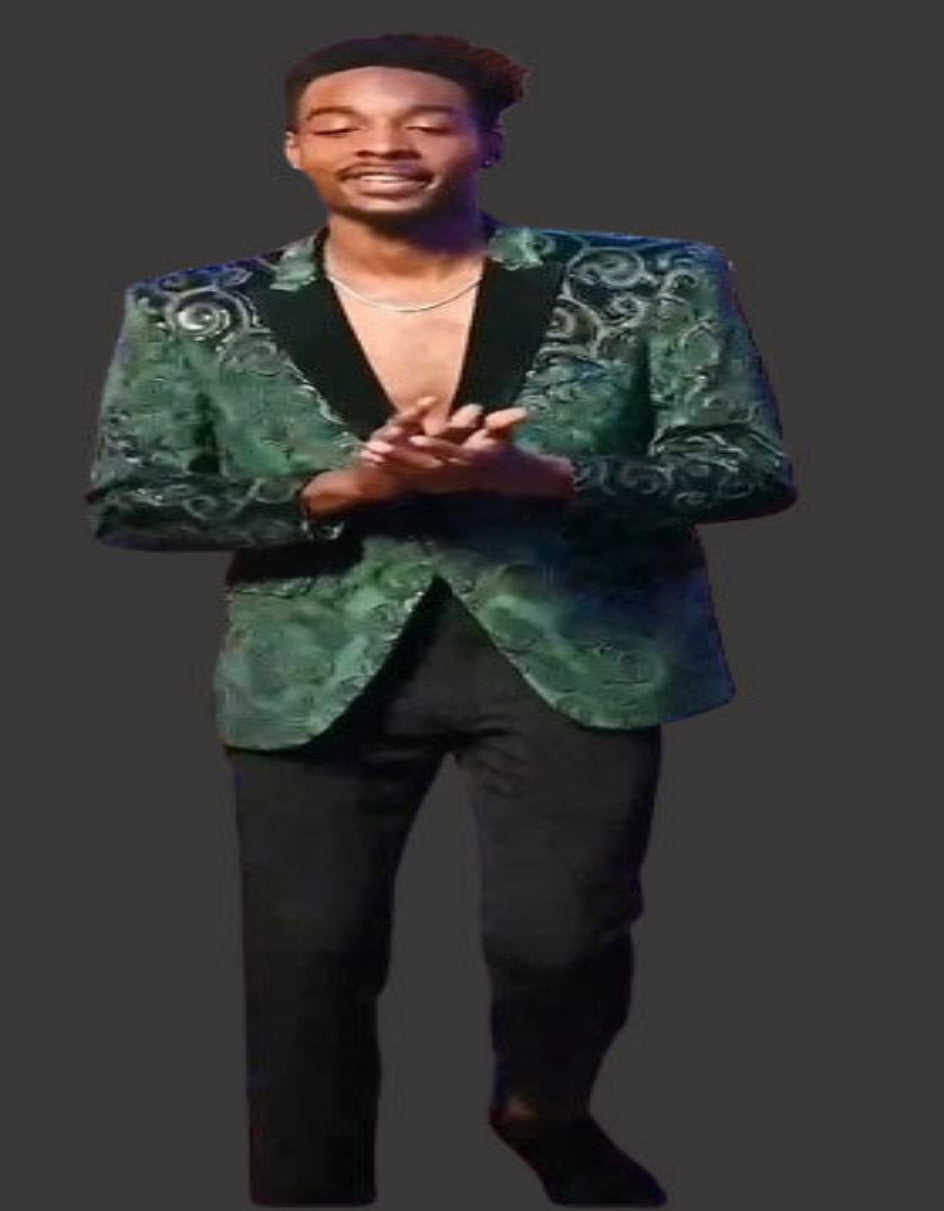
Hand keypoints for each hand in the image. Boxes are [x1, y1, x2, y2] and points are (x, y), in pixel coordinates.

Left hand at [356, 395, 522, 493]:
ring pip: (412, 474)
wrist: (507, 478)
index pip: (449, 453)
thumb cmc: (506, 451)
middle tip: (375, 445)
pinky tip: (374, 463)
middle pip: (422, 466)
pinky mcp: (436, 485)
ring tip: (367, 452)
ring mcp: (443, 482)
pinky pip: (410, 479)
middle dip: (397, 456)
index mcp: (469, 459)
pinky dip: (391, 471)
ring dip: (389, 464)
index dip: (432, 446)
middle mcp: (452, 474)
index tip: (414, 437)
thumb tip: (522, 412)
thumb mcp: (507, 435)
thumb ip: (508, 423)